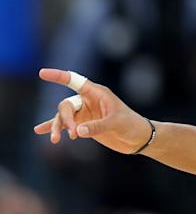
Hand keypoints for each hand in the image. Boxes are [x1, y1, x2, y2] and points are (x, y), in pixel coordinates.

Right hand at [34, 69, 152, 154]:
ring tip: (55, 140)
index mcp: (97, 93)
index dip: (59, 76)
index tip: (42, 73)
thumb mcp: (117, 124)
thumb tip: (78, 130)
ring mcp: (85, 113)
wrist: (137, 138)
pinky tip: (41, 131)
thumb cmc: (131, 125)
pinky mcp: (84, 125)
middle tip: (74, 133)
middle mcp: (88, 101)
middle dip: (65, 119)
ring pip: (63, 116)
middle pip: (66, 105)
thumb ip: (98, 126)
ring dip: (57, 127)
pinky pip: (65, 125)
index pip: (74, 81)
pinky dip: (53, 127)